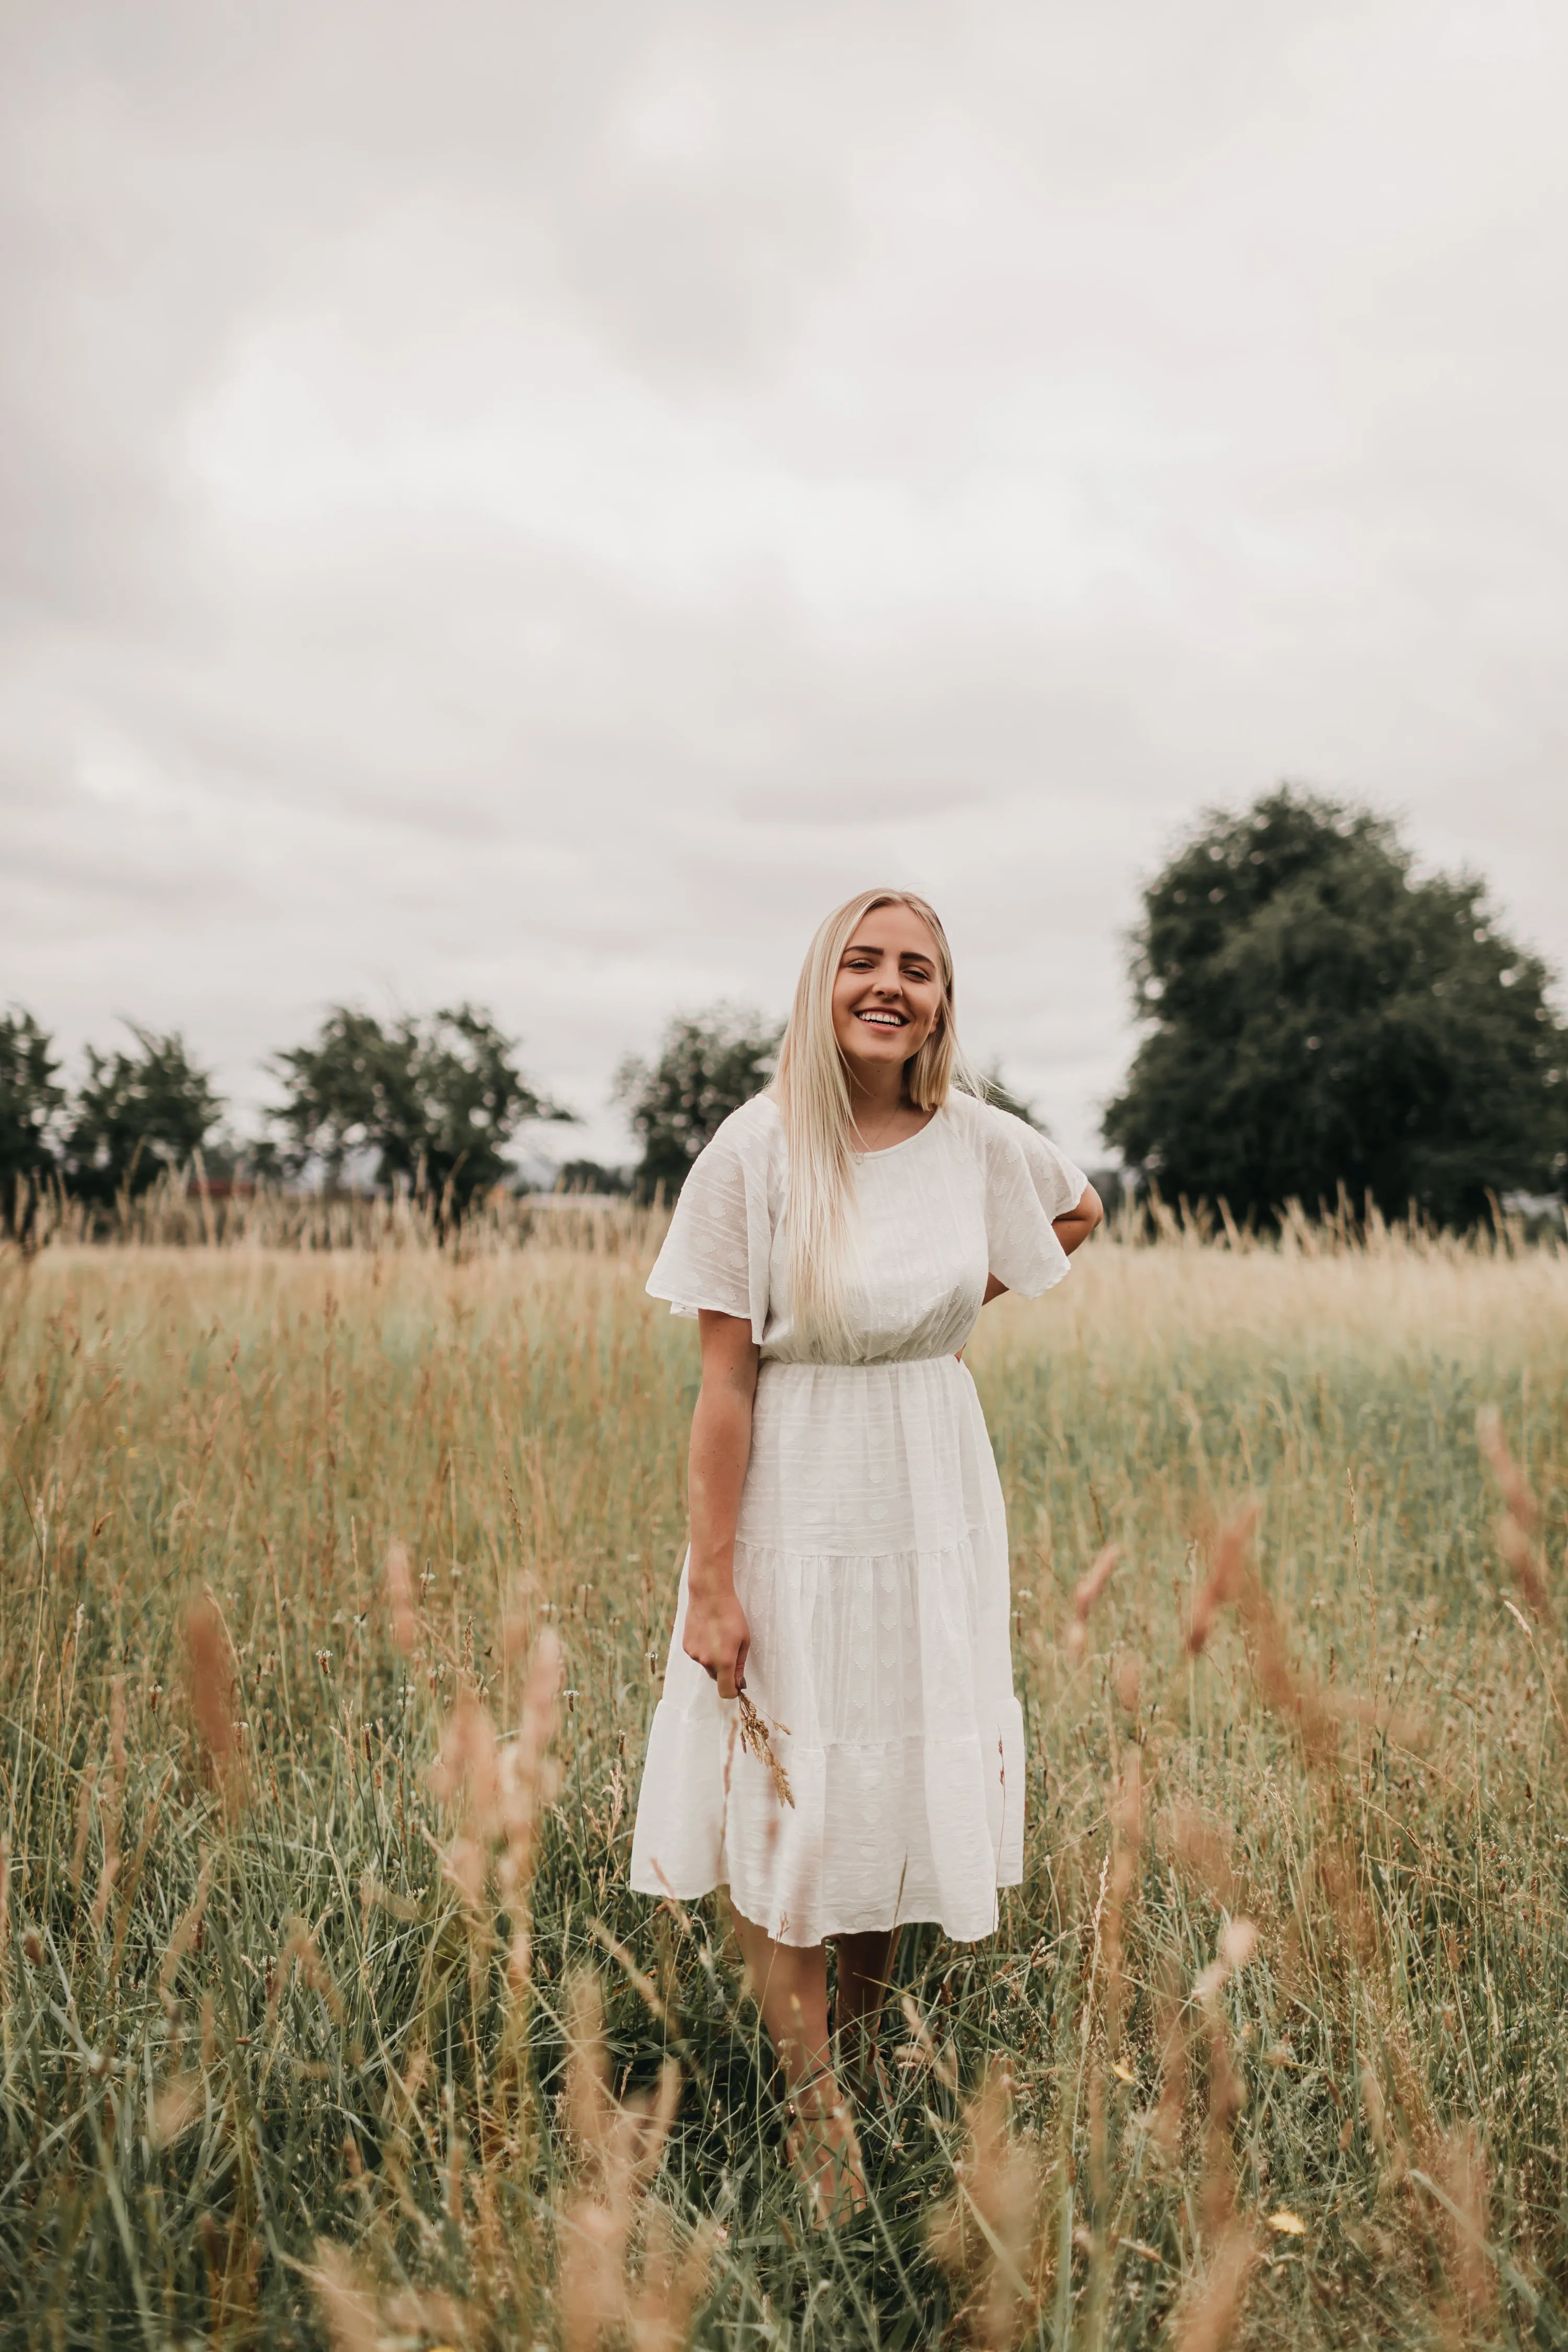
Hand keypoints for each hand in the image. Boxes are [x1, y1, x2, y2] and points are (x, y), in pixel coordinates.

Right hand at [683, 1582, 750, 1698]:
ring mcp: (694, 1654)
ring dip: (713, 1657)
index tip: (738, 1684)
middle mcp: (706, 1661)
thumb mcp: (744, 1640)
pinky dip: (703, 1649)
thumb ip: (740, 1665)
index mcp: (724, 1662)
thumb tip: (739, 1683)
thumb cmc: (731, 1615)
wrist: (709, 1595)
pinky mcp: (686, 1646)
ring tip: (718, 1635)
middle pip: (716, 1677)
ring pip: (706, 1664)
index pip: (725, 1691)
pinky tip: (707, 1632)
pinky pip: (697, 1654)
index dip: (733, 1691)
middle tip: (730, 1648)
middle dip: (724, 1670)